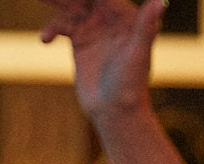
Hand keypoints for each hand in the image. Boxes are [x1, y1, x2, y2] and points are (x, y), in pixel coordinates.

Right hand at [39, 0, 162, 122]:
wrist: (115, 112)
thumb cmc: (132, 86)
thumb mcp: (138, 54)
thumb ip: (147, 26)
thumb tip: (159, 1)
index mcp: (128, 17)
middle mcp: (112, 19)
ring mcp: (95, 28)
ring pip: (71, 5)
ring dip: (55, 1)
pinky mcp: (81, 40)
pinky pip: (61, 25)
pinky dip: (51, 29)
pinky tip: (45, 39)